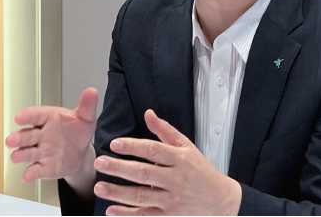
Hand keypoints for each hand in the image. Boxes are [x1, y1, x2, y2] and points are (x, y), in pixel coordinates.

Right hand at [5, 87, 98, 182]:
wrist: (81, 152)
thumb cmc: (78, 131)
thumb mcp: (85, 117)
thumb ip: (87, 105)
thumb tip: (92, 91)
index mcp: (49, 118)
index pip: (36, 115)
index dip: (27, 116)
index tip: (19, 117)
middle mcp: (40, 134)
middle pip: (27, 135)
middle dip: (18, 138)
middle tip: (11, 140)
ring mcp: (40, 151)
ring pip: (27, 152)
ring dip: (20, 154)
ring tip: (15, 156)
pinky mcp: (43, 167)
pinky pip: (35, 170)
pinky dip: (30, 173)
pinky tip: (27, 176)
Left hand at [93, 109, 241, 215]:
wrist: (220, 201)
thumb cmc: (201, 171)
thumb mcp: (187, 147)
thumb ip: (165, 131)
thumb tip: (148, 114)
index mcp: (180, 159)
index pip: (153, 150)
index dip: (133, 146)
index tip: (115, 144)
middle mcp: (176, 179)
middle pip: (144, 173)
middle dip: (120, 168)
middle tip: (100, 163)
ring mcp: (172, 200)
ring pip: (141, 196)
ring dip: (118, 193)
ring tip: (99, 187)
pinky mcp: (169, 216)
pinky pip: (145, 216)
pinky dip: (127, 214)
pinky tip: (111, 210)